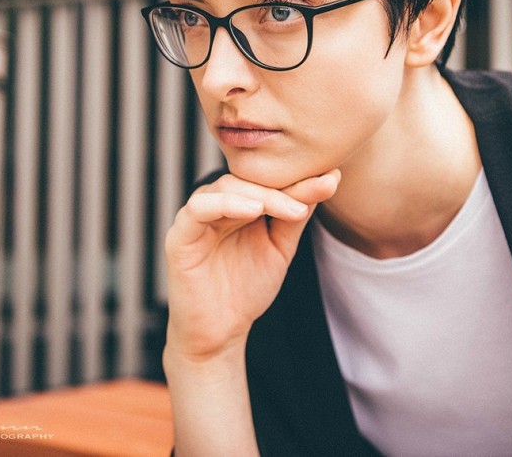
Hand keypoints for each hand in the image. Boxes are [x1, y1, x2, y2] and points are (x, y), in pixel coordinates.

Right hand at [164, 169, 340, 362]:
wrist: (221, 333)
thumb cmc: (247, 289)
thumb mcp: (279, 248)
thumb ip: (294, 217)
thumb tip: (326, 180)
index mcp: (239, 204)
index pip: (267, 181)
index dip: (298, 178)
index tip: (332, 177)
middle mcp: (217, 205)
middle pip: (248, 178)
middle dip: (284, 185)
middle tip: (316, 190)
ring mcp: (196, 219)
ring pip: (225, 187)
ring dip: (260, 193)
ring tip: (290, 206)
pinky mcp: (179, 237)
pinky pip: (197, 209)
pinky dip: (225, 203)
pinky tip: (253, 210)